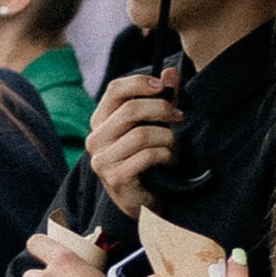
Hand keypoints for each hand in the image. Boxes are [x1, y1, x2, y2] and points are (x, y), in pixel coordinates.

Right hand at [86, 70, 181, 221]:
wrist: (141, 203)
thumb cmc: (146, 160)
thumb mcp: (152, 126)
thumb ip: (160, 99)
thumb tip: (171, 73)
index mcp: (100, 121)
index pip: (114, 89)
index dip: (140, 83)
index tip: (163, 86)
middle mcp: (95, 139)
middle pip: (130, 109)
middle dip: (162, 109)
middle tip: (180, 116)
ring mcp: (102, 160)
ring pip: (142, 134)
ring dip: (167, 138)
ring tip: (174, 146)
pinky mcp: (115, 177)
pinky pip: (147, 156)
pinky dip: (166, 156)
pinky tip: (170, 161)